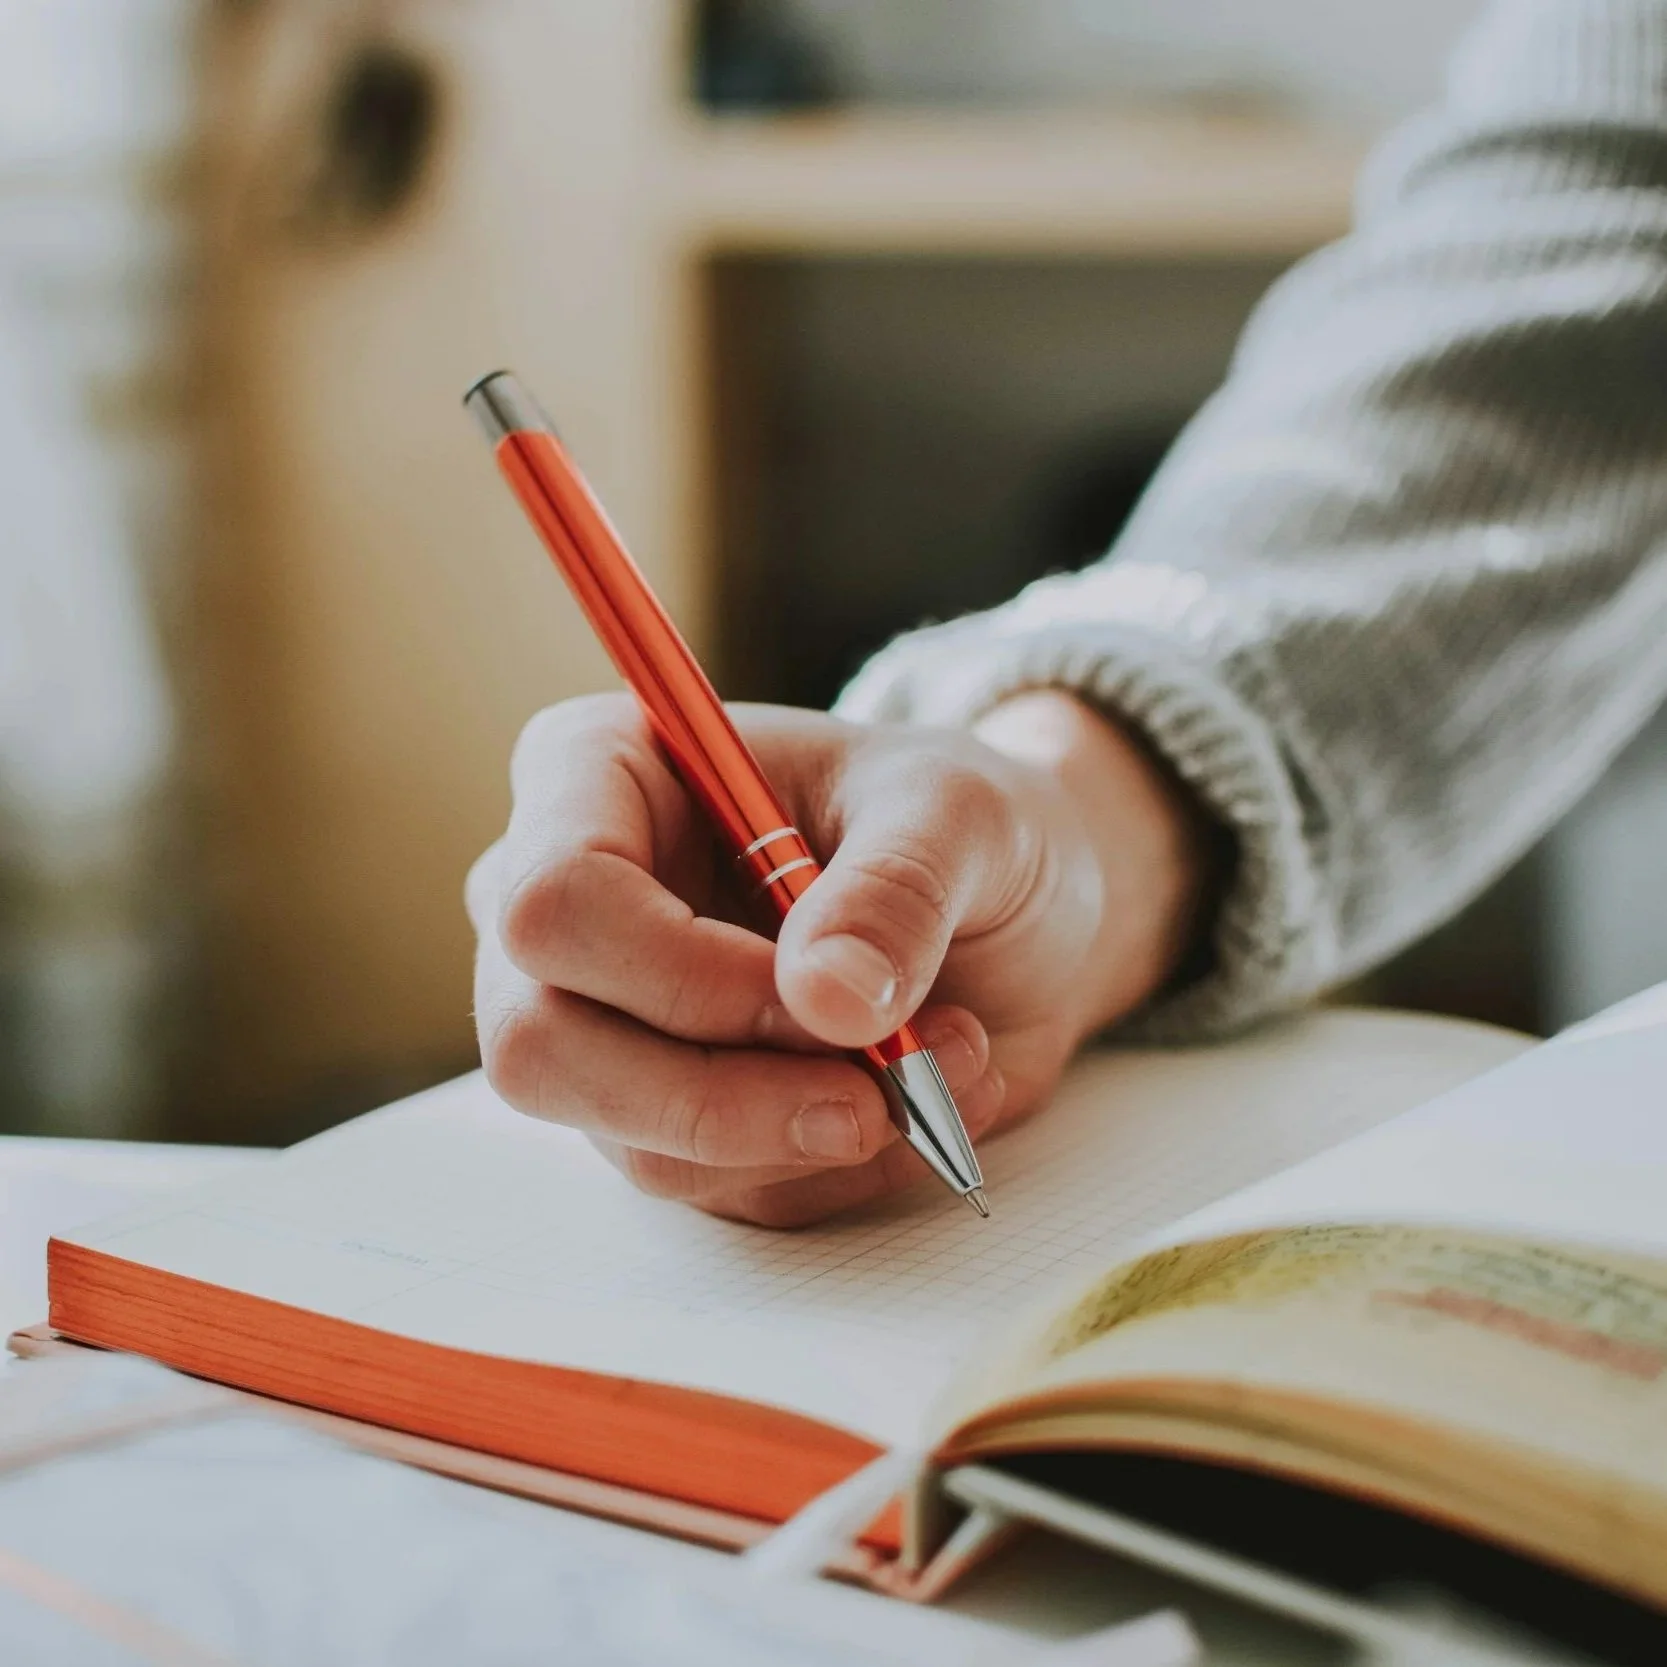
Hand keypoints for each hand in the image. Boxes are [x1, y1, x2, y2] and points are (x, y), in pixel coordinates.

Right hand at [467, 688, 1215, 1225]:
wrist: (1008, 905)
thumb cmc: (955, 823)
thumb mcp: (960, 814)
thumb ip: (896, 890)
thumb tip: (828, 1000)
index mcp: (597, 774)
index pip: (554, 900)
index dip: (680, 973)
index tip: (825, 997)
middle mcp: (567, 907)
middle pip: (542, 1045)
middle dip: (724, 1095)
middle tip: (881, 1090)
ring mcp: (601, 1022)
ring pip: (635, 1140)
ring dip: (809, 1129)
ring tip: (948, 1057)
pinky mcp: (660, 1115)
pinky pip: (717, 1187)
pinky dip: (835, 1164)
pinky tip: (921, 1096)